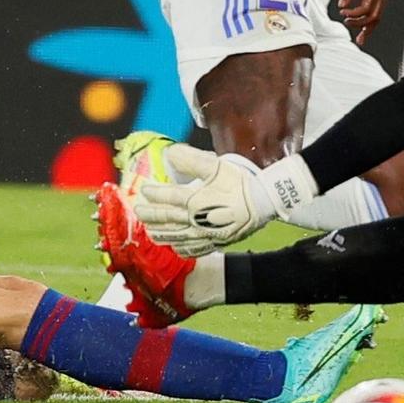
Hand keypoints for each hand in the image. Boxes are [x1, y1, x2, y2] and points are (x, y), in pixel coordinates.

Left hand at [135, 145, 277, 254]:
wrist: (264, 203)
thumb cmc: (239, 183)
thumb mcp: (215, 165)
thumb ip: (190, 159)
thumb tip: (168, 153)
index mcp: (193, 199)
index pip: (166, 197)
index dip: (153, 193)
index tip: (144, 189)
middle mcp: (195, 220)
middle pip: (166, 219)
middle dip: (150, 215)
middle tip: (139, 211)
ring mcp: (205, 234)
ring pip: (176, 236)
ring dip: (160, 233)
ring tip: (150, 231)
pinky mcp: (216, 241)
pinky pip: (193, 249)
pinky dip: (181, 248)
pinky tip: (176, 247)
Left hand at [336, 0, 390, 44]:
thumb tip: (343, 6)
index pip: (366, 8)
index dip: (354, 14)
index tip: (343, 13)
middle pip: (375, 17)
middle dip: (362, 26)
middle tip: (348, 27)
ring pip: (378, 16)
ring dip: (368, 28)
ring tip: (360, 39)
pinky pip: (378, 11)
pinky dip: (371, 20)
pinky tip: (364, 28)